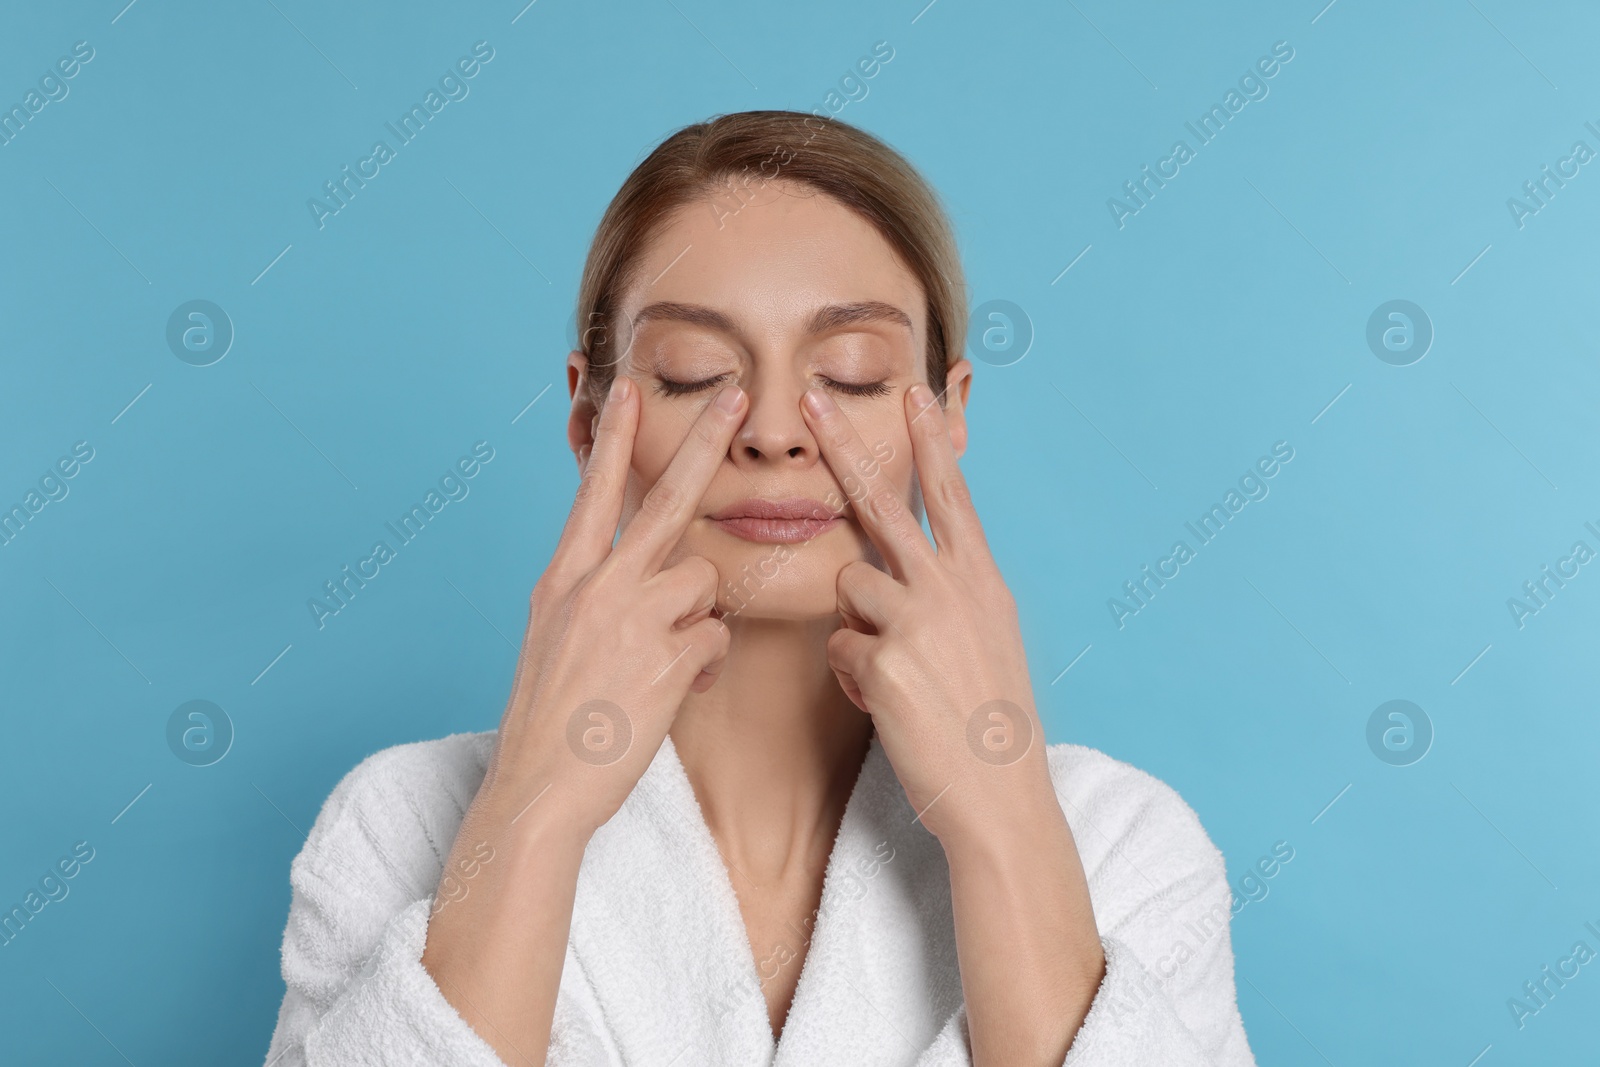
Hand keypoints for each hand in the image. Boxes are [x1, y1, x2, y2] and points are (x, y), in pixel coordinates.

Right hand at [482, 374, 746, 837]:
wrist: (539, 788)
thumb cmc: (549, 722)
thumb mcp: (553, 641)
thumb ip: (594, 598)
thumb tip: (648, 581)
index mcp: (562, 580)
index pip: (594, 494)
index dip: (614, 440)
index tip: (626, 390)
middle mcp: (597, 586)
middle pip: (666, 500)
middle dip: (704, 442)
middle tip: (736, 394)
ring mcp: (633, 618)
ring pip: (702, 581)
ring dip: (695, 619)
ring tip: (662, 663)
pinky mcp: (667, 656)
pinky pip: (714, 638)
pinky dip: (701, 667)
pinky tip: (673, 693)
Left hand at [799, 382, 1050, 843]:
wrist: (1000, 795)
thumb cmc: (990, 725)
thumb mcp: (988, 642)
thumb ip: (948, 598)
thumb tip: (894, 575)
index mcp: (982, 581)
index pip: (952, 496)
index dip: (929, 442)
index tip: (915, 392)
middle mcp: (953, 588)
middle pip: (885, 503)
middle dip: (844, 446)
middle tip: (810, 397)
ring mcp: (917, 619)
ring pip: (849, 585)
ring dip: (859, 627)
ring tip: (898, 675)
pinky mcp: (884, 659)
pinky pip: (842, 648)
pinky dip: (857, 677)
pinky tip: (891, 705)